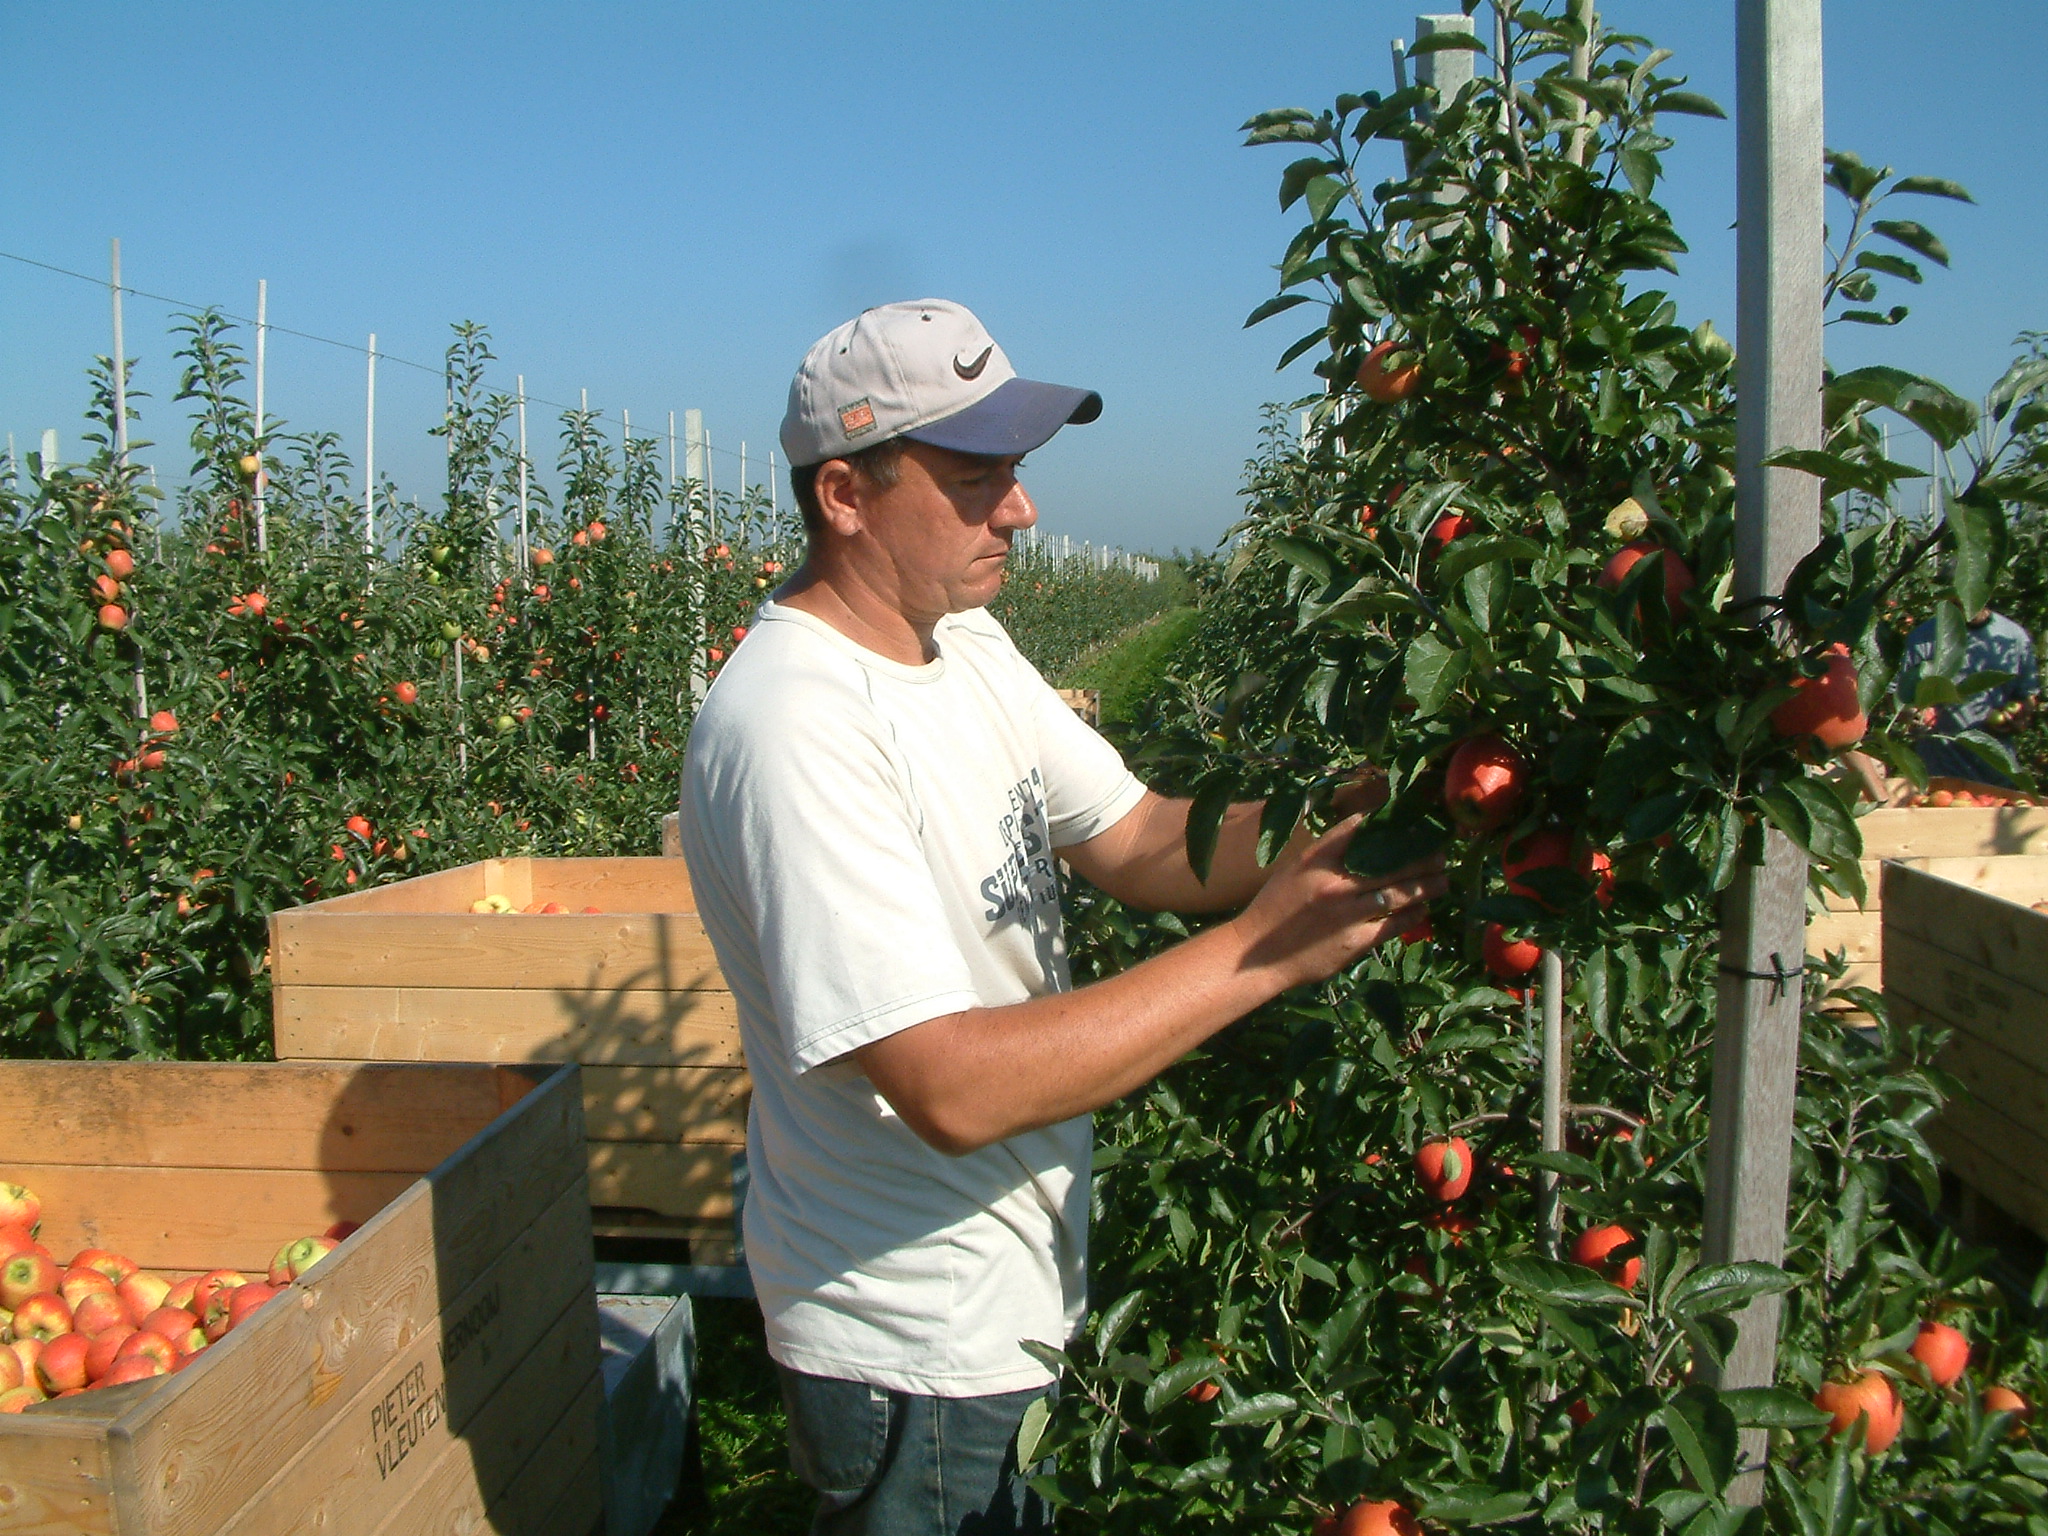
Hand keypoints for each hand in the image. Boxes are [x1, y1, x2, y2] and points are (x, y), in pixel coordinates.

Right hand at [1228, 815, 1447, 992]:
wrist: (1255, 956)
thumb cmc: (1275, 908)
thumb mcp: (1295, 869)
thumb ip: (1328, 852)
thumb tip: (1367, 835)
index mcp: (1317, 859)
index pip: (1363, 829)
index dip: (1394, 822)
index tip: (1415, 820)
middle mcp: (1335, 883)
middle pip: (1394, 862)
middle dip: (1425, 856)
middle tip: (1442, 853)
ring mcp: (1347, 913)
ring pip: (1401, 893)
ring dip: (1428, 886)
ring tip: (1443, 880)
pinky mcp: (1355, 941)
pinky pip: (1394, 924)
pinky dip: (1413, 915)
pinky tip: (1422, 910)